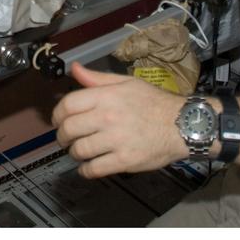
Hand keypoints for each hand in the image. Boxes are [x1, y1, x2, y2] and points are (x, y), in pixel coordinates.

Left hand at [53, 63, 186, 178]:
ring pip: (79, 151)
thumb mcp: (127, 83)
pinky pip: (94, 169)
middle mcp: (107, 117)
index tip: (58, 121)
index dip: (57, 114)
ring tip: (79, 152)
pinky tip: (88, 167)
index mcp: (106, 96)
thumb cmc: (154, 102)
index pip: (68, 105)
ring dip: (74, 153)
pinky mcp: (124, 160)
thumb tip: (74, 69)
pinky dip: (86, 171)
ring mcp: (115, 140)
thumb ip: (97, 78)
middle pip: (69, 129)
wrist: (182, 124)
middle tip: (65, 139)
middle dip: (62, 136)